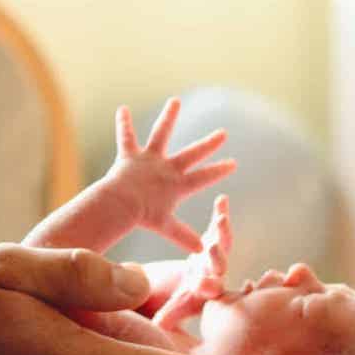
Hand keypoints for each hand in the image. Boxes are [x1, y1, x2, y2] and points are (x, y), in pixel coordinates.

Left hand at [103, 99, 235, 252]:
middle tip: (223, 133)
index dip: (218, 171)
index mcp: (177, 185)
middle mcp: (167, 168)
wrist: (122, 205)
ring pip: (162, 134)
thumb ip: (183, 236)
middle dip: (208, 144)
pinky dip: (123, 124)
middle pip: (192, 154)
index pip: (203, 177)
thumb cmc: (143, 217)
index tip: (233, 163)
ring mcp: (150, 160)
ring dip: (169, 117)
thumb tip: (201, 252)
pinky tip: (122, 109)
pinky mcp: (131, 155)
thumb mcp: (166, 227)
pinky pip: (126, 137)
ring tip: (175, 101)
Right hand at [153, 195, 233, 337]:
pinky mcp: (211, 241)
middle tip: (211, 249)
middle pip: (218, 265)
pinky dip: (220, 213)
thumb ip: (167, 317)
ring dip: (221, 232)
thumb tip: (159, 327)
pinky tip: (222, 199)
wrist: (180, 290)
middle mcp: (214, 274)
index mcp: (205, 292)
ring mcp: (214, 257)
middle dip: (216, 257)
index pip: (209, 291)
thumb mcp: (169, 310)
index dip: (208, 287)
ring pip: (222, 244)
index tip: (203, 285)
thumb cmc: (175, 303)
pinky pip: (217, 227)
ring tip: (220, 219)